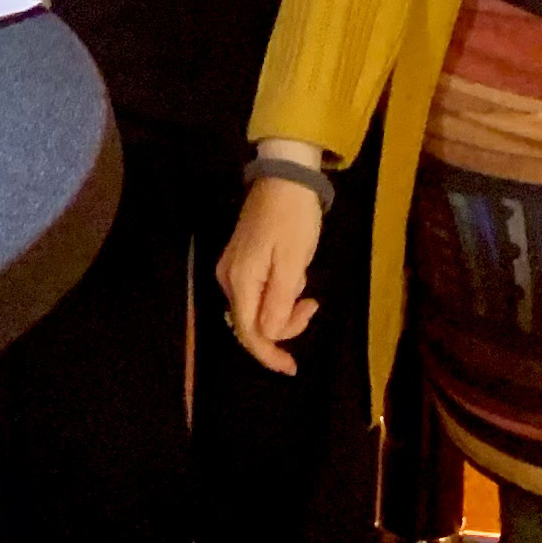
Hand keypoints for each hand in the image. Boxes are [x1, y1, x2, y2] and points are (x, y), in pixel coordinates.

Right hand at [216, 175, 326, 376]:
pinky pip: (257, 291)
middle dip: (283, 325)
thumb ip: (279, 302)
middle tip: (312, 305)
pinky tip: (293, 276)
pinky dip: (277, 293)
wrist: (286, 175)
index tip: (291, 367)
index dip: (269, 354)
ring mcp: (233, 267)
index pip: (248, 332)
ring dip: (282, 307)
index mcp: (241, 279)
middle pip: (251, 321)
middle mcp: (229, 277)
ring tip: (304, 283)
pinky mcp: (241, 258)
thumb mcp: (294, 262)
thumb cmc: (294, 218)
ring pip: (255, 307)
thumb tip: (268, 334)